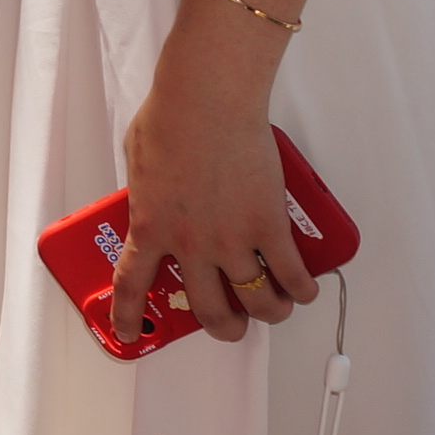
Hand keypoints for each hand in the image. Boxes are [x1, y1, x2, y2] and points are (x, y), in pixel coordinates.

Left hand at [110, 46, 317, 346]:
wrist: (206, 100)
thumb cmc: (169, 118)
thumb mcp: (137, 162)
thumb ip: (147, 194)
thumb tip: (155, 200)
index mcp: (150, 228)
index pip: (133, 286)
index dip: (130, 317)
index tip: (132, 334)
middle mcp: (190, 245)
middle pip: (208, 310)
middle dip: (223, 327)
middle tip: (231, 325)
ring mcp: (232, 240)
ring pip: (256, 302)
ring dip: (268, 312)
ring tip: (274, 308)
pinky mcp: (269, 226)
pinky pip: (292, 275)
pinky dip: (301, 288)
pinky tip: (304, 289)